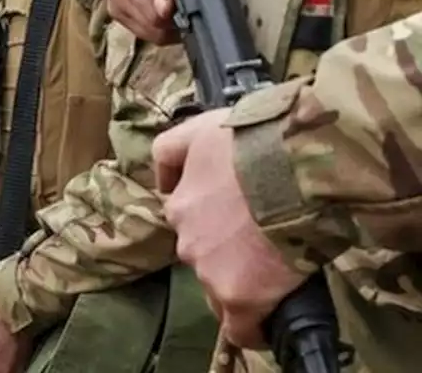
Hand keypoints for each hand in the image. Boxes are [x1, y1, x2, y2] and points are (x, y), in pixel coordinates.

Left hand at [153, 108, 305, 348]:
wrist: (295, 163)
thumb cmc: (253, 141)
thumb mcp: (199, 130)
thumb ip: (170, 153)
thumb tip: (163, 184)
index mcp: (179, 206)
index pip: (192, 227)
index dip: (219, 228)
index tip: (243, 225)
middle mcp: (186, 241)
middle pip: (207, 259)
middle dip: (231, 255)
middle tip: (268, 243)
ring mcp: (210, 270)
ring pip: (223, 290)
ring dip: (245, 284)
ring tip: (279, 270)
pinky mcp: (240, 296)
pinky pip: (241, 327)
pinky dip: (252, 328)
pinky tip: (265, 323)